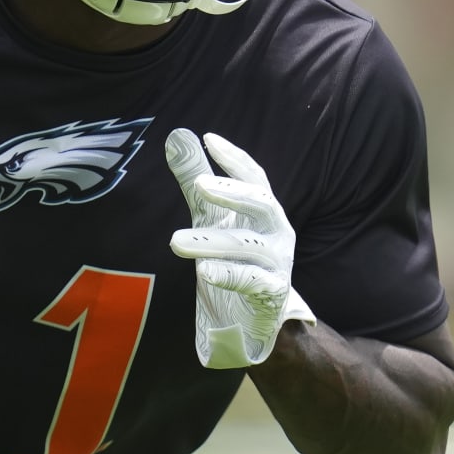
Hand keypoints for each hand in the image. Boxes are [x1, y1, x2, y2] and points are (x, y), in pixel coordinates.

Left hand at [166, 128, 314, 369]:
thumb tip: (176, 135)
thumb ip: (194, 180)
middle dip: (232, 193)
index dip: (235, 159)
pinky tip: (205, 272)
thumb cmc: (234, 259)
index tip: (209, 140)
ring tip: (175, 241)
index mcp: (265, 211)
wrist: (253, 318)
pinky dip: (229, 275)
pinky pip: (252, 282)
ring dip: (211, 242)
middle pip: (262, 204)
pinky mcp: (272, 294)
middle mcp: (277, 232)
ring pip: (248, 246)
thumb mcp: (211, 218)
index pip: (255, 178)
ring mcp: (278, 263)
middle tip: (199, 185)